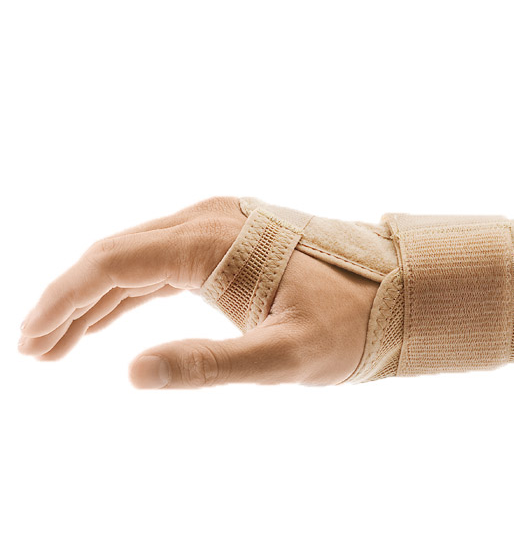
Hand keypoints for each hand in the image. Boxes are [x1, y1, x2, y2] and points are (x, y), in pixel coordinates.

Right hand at [17, 197, 378, 387]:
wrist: (398, 292)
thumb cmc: (350, 325)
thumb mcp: (284, 356)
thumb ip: (209, 365)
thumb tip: (134, 373)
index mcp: (212, 239)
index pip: (113, 263)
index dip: (64, 300)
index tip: (32, 340)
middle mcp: (209, 219)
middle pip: (116, 254)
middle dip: (70, 301)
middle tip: (34, 349)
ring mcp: (221, 224)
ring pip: (137, 256)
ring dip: (95, 298)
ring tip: (59, 342)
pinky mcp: (233, 239)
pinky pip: (166, 260)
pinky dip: (131, 290)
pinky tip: (111, 319)